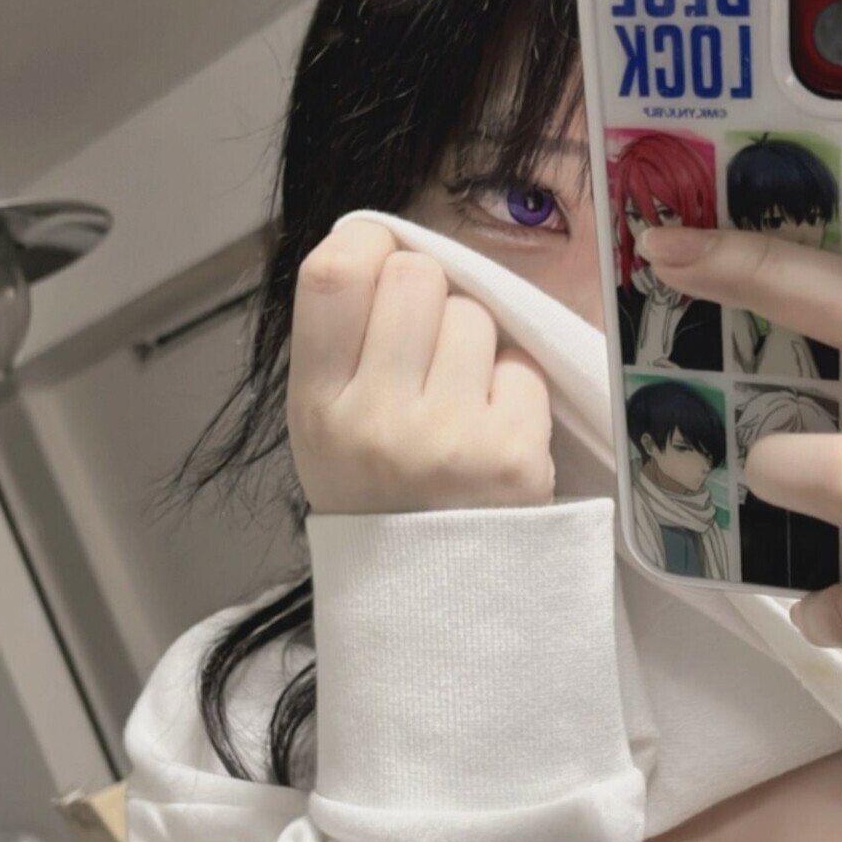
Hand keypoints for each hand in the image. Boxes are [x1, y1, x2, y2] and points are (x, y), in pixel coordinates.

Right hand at [287, 217, 554, 513]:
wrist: (431, 599)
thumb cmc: (379, 495)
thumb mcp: (324, 425)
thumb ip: (341, 339)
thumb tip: (381, 242)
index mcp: (317, 407)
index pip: (333, 274)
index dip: (367, 246)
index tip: (381, 264)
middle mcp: (376, 421)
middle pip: (417, 277)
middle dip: (430, 298)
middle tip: (427, 351)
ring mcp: (448, 439)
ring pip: (476, 315)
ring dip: (475, 345)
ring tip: (459, 401)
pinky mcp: (514, 457)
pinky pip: (523, 367)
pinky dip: (514, 389)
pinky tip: (493, 430)